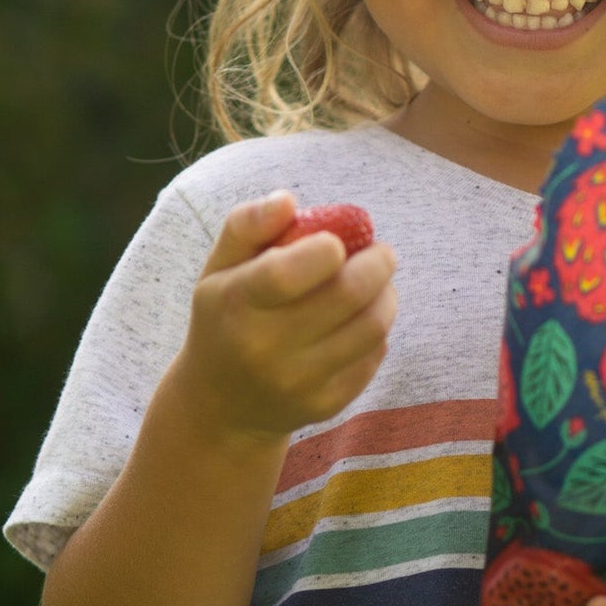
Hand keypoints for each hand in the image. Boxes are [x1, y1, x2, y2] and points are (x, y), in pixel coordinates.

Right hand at [174, 191, 397, 445]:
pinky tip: (362, 319)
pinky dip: (378, 330)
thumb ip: (247, 224)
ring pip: (371, 326)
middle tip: (382, 252)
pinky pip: (373, 355)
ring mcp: (298, 382)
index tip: (339, 241)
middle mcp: (265, 348)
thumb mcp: (218, 269)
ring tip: (380, 281)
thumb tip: (288, 199)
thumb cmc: (226, 318)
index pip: (287, 273)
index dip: (328, 249)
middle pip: (347, 294)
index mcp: (236, 304)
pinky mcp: (326, 404)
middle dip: (377, 263)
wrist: (222, 406)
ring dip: (386, 294)